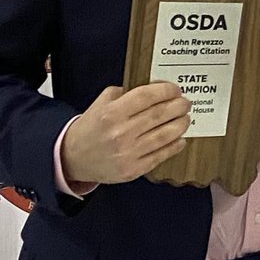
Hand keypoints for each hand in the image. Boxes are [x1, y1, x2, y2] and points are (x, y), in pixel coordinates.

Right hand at [60, 82, 191, 184]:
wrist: (73, 158)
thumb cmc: (90, 128)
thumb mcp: (101, 103)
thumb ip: (124, 93)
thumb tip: (153, 90)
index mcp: (111, 113)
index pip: (146, 97)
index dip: (165, 91)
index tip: (175, 89)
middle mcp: (121, 133)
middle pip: (159, 115)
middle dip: (178, 106)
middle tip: (185, 103)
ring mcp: (128, 153)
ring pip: (165, 136)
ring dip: (180, 125)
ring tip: (185, 118)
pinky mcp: (133, 169)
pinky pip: (161, 155)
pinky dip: (174, 146)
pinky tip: (180, 139)